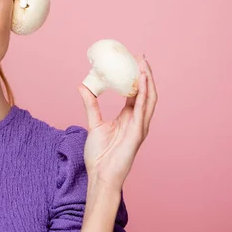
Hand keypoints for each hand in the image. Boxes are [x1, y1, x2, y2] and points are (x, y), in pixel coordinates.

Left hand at [78, 54, 156, 190]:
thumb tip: (82, 85)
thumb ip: (90, 104)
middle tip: (140, 56)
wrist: (100, 175)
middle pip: (146, 93)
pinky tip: (142, 82)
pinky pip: (143, 110)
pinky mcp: (138, 133)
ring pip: (149, 99)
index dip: (135, 77)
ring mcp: (140, 126)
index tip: (131, 61)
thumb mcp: (93, 123)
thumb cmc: (99, 154)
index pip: (136, 93)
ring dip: (148, 80)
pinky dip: (144, 94)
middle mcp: (137, 120)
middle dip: (145, 74)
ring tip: (143, 64)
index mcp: (128, 117)